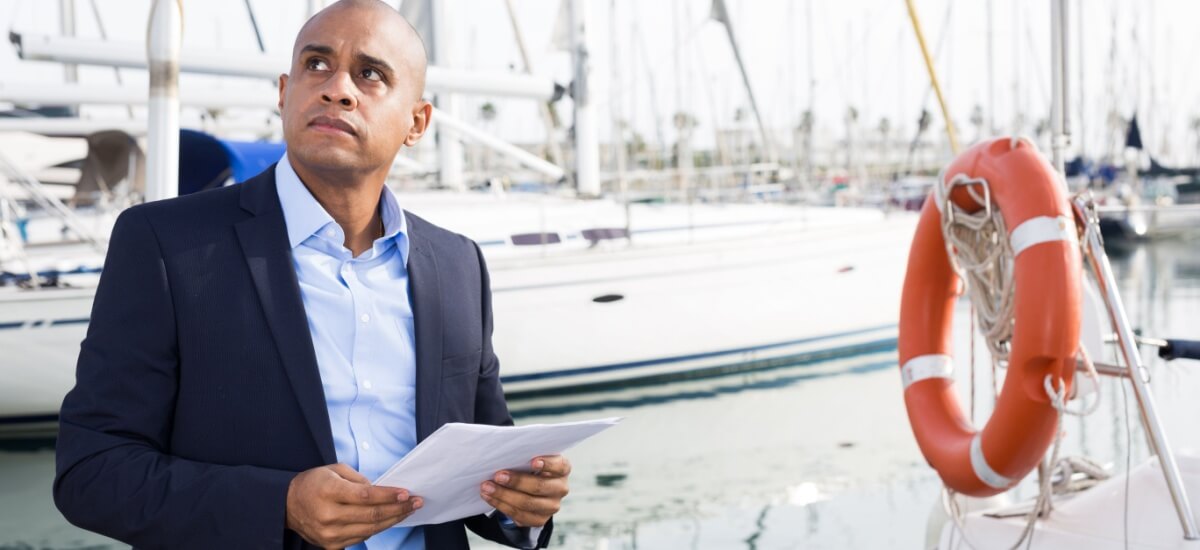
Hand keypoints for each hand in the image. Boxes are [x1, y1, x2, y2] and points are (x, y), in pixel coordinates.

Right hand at [286, 463, 422, 548]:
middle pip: (371, 515)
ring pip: (370, 529)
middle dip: (398, 509)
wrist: (288, 505)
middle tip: (416, 502)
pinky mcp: (331, 545)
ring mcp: (330, 534)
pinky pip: (362, 537)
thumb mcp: (334, 470)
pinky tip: (389, 519)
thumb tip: (381, 490)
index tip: (406, 493)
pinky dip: (378, 528)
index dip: (388, 496)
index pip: (365, 496)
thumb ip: (358, 479)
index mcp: (328, 492)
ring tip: (408, 511)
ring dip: (393, 520)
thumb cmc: (314, 483)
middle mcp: (328, 515)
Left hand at [480, 455, 570, 527]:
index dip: (547, 464)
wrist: (531, 487)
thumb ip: (524, 456)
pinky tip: (489, 497)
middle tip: (497, 476)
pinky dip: (501, 506)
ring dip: (503, 495)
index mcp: (562, 469)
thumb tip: (504, 455)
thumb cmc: (530, 467)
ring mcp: (551, 506)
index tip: (532, 461)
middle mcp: (560, 488)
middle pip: (539, 486)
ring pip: (527, 503)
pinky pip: (519, 515)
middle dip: (516, 481)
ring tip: (487, 487)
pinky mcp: (540, 519)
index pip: (559, 466)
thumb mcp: (531, 457)